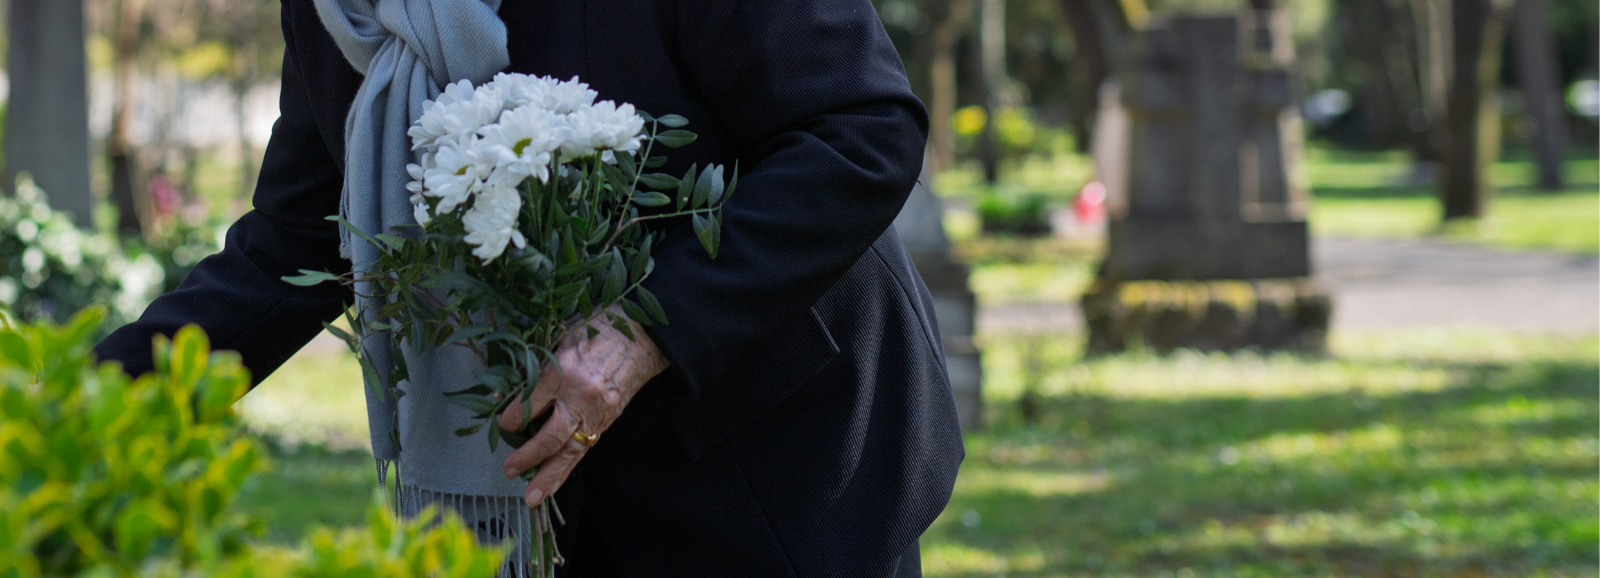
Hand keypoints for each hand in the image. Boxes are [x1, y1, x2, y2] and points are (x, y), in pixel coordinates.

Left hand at [498, 304, 667, 505]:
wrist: (642, 336)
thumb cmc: (598, 329)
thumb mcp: (560, 338)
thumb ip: (536, 366)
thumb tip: (506, 392)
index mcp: (564, 370)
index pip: (529, 403)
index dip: (510, 418)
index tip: (501, 424)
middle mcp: (580, 396)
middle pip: (549, 436)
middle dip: (526, 457)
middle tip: (508, 469)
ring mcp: (596, 412)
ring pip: (568, 452)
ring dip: (548, 477)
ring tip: (531, 497)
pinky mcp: (607, 421)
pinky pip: (583, 449)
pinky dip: (566, 469)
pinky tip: (553, 484)